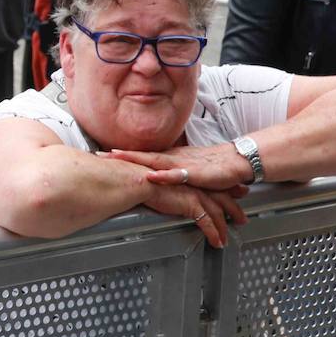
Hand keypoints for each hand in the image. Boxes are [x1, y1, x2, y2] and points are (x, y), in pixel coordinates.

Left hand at [110, 143, 255, 190]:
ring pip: (155, 161)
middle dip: (121, 156)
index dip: (121, 156)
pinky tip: (152, 176)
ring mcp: (183, 164)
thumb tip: (151, 182)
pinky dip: (164, 175)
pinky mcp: (196, 173)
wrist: (237, 163)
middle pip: (142, 156)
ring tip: (117, 158)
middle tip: (99, 155)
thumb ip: (168, 177)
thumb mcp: (185, 173)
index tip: (99, 155)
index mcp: (168, 160)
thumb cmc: (210, 168)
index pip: (140, 157)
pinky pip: (178, 175)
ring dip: (136, 160)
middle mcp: (172, 159)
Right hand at [141, 183, 246, 247]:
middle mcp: (197, 186)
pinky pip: (208, 224)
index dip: (227, 192)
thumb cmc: (144, 178)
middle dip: (234, 210)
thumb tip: (165, 190)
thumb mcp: (160, 178)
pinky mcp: (192, 206)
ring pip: (218, 214)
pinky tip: (217, 242)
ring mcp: (197, 195)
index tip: (236, 195)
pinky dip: (214, 234)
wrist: (140, 179)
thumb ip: (168, 184)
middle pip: (223, 199)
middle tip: (242, 219)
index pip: (214, 186)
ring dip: (224, 228)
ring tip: (226, 239)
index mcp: (192, 177)